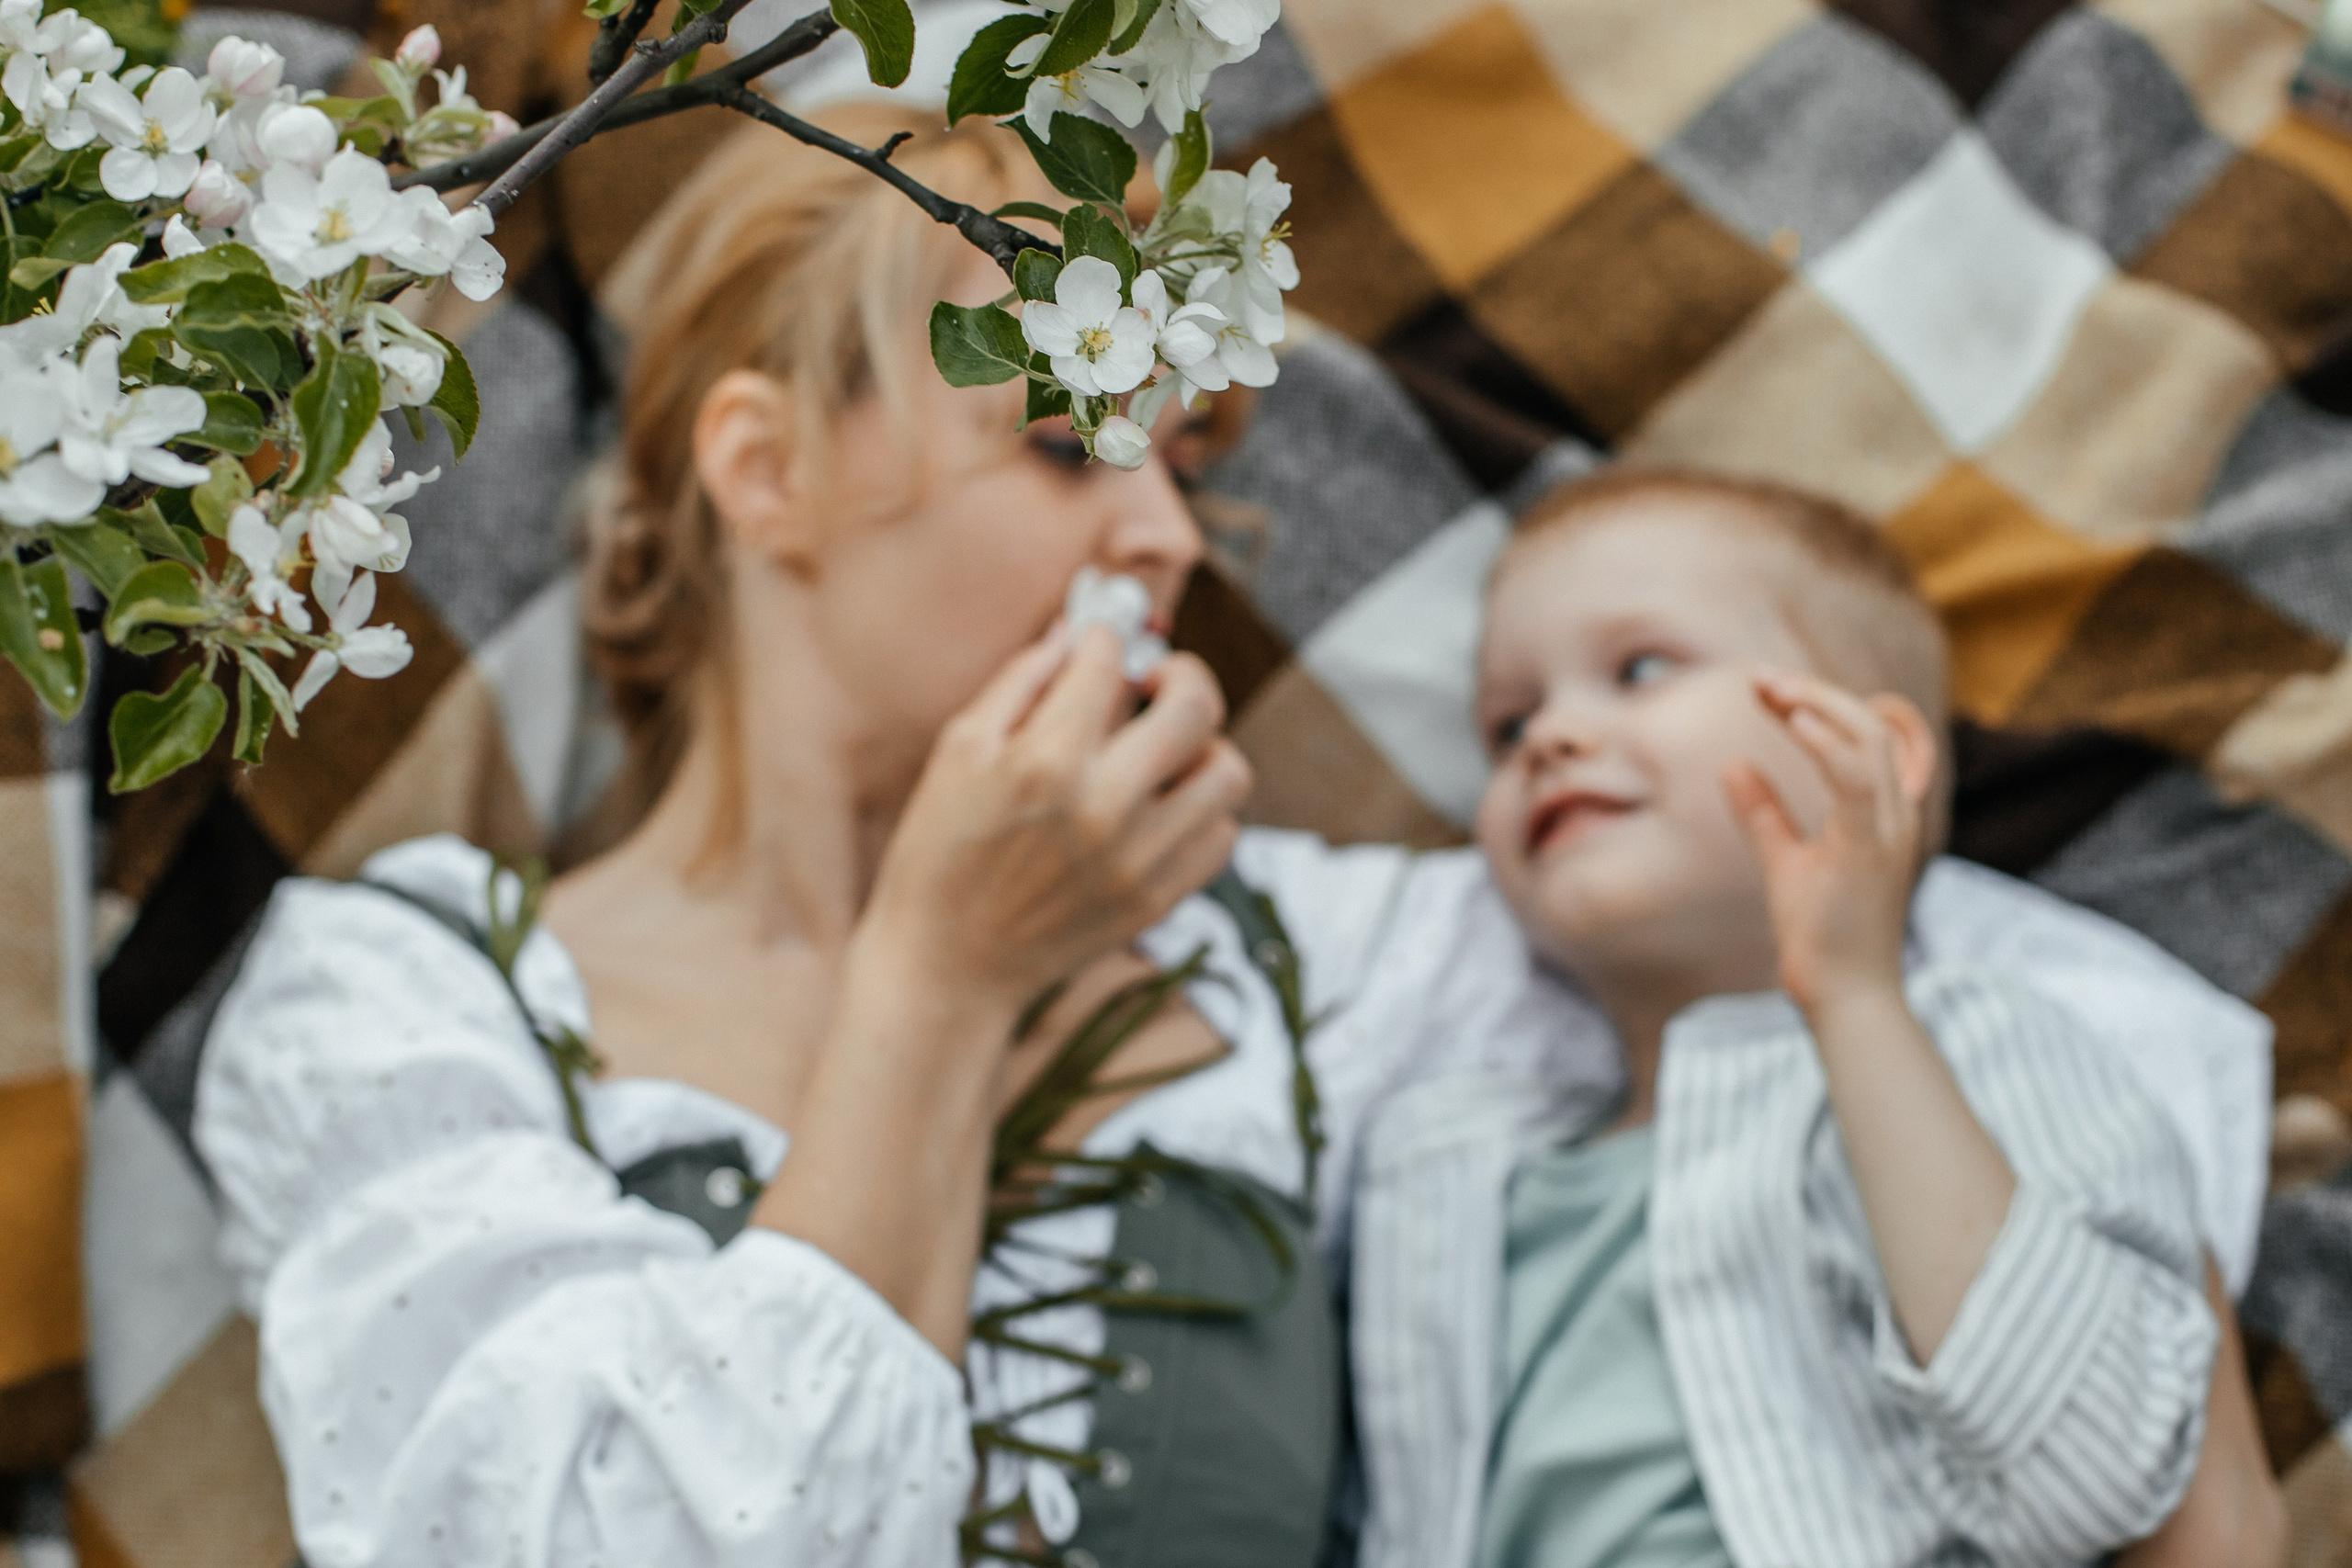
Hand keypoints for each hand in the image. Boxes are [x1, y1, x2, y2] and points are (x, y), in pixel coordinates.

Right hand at [862, 625, 1251, 1010]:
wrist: (947, 966)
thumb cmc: (938, 853)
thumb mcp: (957, 751)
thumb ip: (1020, 682)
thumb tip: (1075, 633)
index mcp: (1046, 761)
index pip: (1108, 661)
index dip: (1102, 640)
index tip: (1095, 649)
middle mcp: (1105, 807)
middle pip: (1196, 705)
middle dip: (1179, 673)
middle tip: (1155, 681)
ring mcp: (1139, 858)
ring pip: (1227, 771)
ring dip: (1202, 747)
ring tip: (1165, 752)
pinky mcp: (1157, 899)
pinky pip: (1222, 835)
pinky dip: (1203, 811)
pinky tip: (1162, 806)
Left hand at [1721, 670, 1932, 1017]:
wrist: (1843, 997)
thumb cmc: (1821, 936)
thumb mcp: (1785, 861)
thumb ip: (1764, 813)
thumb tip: (1734, 766)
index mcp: (1883, 813)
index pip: (1883, 734)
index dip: (1839, 701)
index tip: (1780, 690)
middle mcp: (1895, 815)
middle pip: (1874, 724)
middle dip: (1816, 692)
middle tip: (1760, 679)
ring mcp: (1888, 832)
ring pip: (1871, 741)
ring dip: (1819, 705)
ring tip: (1770, 687)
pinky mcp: (1868, 852)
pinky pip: (1858, 783)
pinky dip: (1828, 746)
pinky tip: (1793, 723)